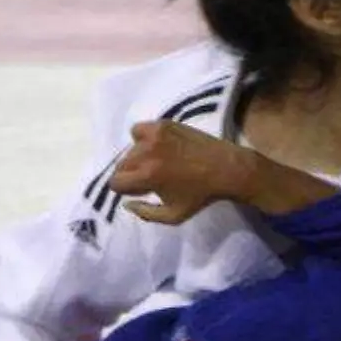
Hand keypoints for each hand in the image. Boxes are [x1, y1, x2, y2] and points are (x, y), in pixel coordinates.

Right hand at [109, 120, 253, 224]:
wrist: (226, 168)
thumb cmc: (200, 196)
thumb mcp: (173, 216)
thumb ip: (145, 213)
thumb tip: (126, 204)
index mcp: (148, 176)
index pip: (115, 182)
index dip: (125, 189)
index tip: (139, 190)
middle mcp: (147, 153)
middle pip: (121, 165)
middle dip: (130, 174)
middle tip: (149, 177)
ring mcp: (154, 136)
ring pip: (130, 148)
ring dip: (137, 157)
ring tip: (156, 162)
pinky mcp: (163, 124)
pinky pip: (138, 130)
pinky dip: (142, 138)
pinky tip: (157, 146)